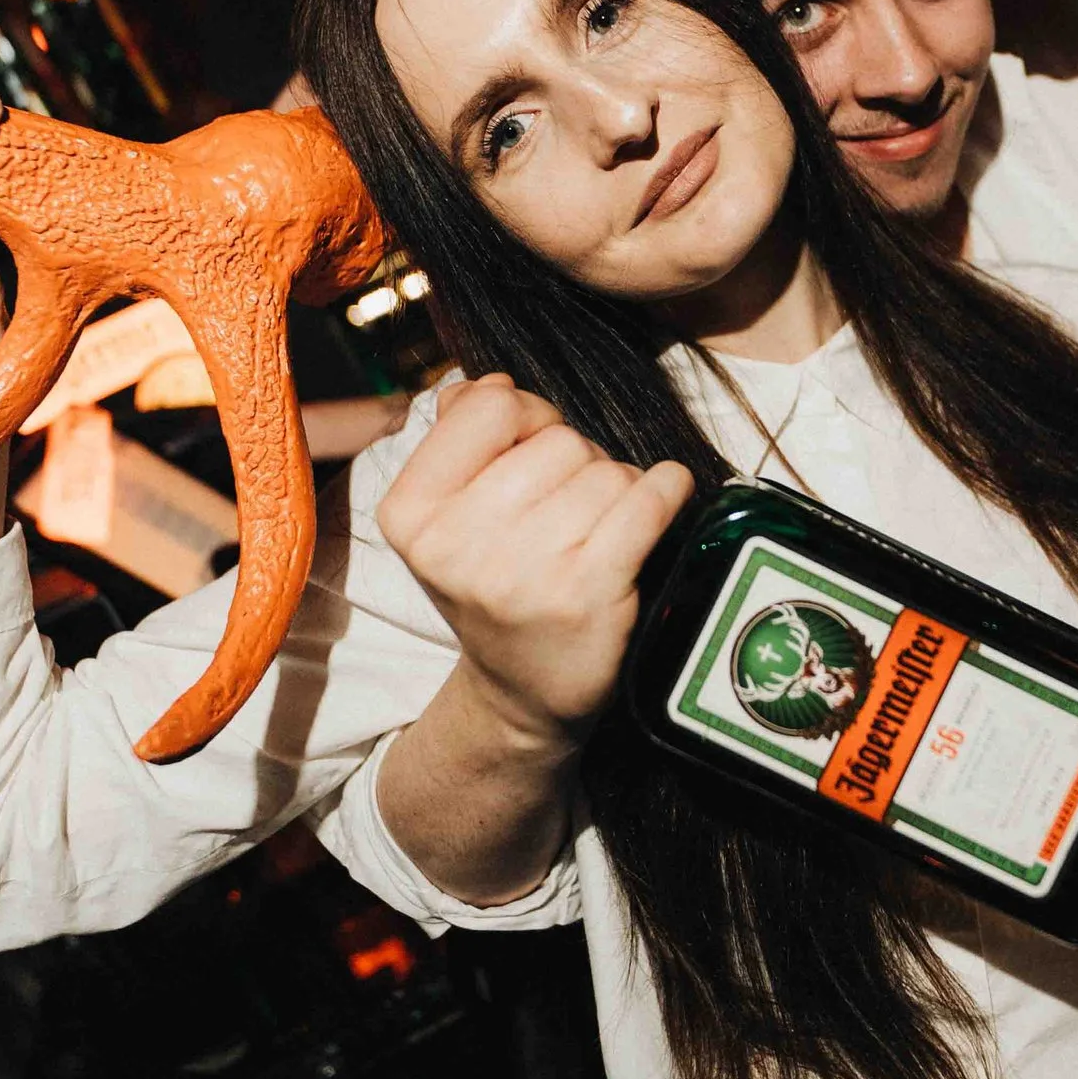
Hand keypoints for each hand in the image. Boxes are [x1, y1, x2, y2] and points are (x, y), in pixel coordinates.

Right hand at [378, 374, 694, 744]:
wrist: (523, 693)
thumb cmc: (496, 585)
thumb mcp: (449, 518)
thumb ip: (459, 439)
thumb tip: (481, 385)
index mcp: (412, 514)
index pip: (490, 405)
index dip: (524, 416)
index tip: (530, 447)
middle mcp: (458, 545)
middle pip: (556, 439)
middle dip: (575, 461)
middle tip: (566, 510)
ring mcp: (525, 572)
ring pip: (604, 470)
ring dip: (614, 489)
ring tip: (594, 532)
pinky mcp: (588, 592)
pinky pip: (646, 499)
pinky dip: (665, 489)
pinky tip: (663, 498)